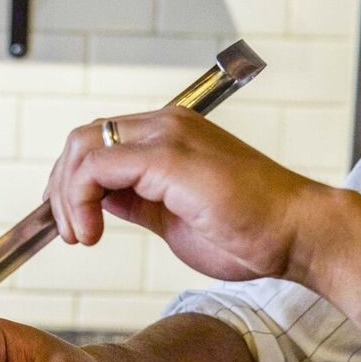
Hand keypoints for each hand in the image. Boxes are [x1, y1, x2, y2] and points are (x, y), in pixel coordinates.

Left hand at [47, 107, 338, 285]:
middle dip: (62, 188)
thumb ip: (137, 201)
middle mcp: (167, 125)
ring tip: (82, 236)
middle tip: (70, 233)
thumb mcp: (174, 218)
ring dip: (67, 196)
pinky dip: (80, 200)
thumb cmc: (250, 233)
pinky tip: (93, 232)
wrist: (298, 235)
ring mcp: (168, 136)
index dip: (72, 183)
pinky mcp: (169, 157)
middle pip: (83, 139)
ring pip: (83, 147)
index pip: (99, 143)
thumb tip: (102, 202)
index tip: (72, 224)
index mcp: (170, 136)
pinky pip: (98, 166)